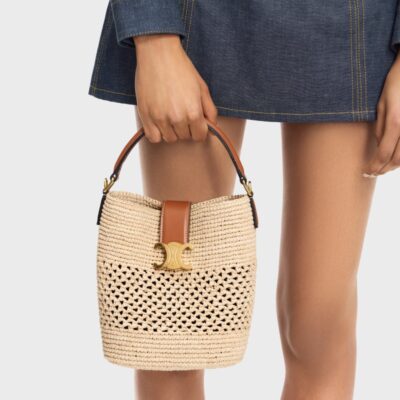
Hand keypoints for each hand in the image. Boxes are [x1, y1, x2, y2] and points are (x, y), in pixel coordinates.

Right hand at [133, 34, 217, 142]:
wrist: (158, 53)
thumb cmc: (181, 68)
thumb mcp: (202, 88)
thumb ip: (210, 110)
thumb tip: (212, 127)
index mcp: (193, 112)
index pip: (200, 136)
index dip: (199, 130)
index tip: (195, 122)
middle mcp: (177, 118)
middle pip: (185, 137)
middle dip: (186, 129)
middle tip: (181, 113)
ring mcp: (160, 118)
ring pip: (170, 138)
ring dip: (172, 131)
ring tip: (170, 115)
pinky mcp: (145, 116)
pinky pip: (153, 137)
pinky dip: (157, 133)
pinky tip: (160, 122)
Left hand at [364, 53, 399, 176]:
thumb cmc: (396, 84)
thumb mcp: (382, 104)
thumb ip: (380, 127)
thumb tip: (378, 147)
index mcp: (395, 121)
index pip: (383, 153)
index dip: (374, 166)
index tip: (366, 172)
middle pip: (397, 159)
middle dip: (384, 169)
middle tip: (372, 173)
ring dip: (394, 166)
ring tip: (382, 168)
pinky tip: (394, 158)